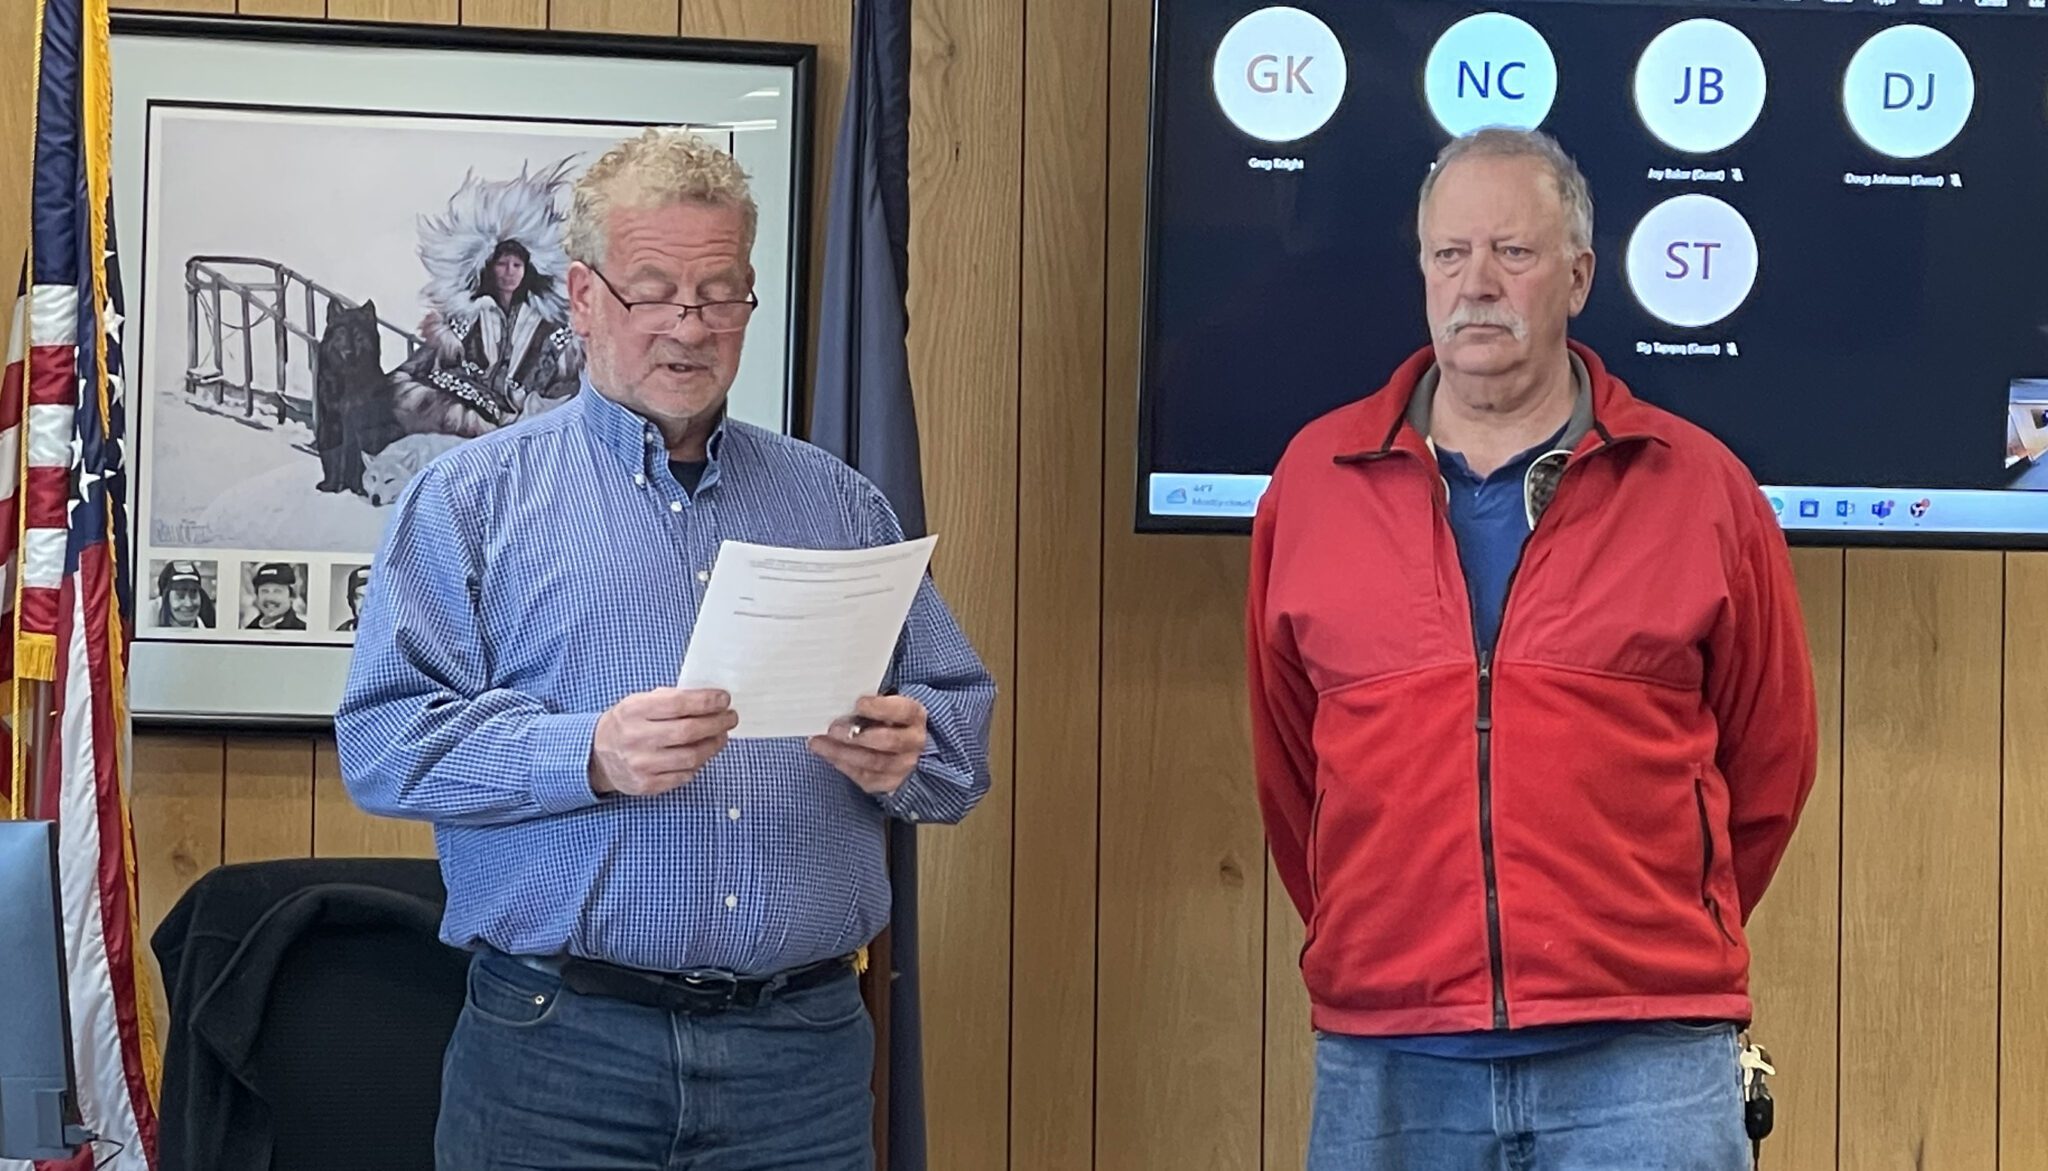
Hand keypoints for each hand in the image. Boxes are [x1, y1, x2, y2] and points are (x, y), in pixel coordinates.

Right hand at [588, 688, 736, 796]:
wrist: (598, 755)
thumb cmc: (627, 723)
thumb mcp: (639, 702)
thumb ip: (669, 699)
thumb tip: (710, 698)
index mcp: (634, 711)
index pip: (678, 704)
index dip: (706, 701)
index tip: (724, 698)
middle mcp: (636, 738)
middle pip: (688, 731)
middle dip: (717, 723)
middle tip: (730, 718)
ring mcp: (641, 764)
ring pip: (691, 756)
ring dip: (713, 745)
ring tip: (721, 736)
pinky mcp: (646, 785)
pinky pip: (684, 775)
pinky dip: (697, 764)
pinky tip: (701, 754)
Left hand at [808, 694, 926, 796]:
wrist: (902, 748)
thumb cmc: (886, 719)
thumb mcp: (886, 705)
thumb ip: (870, 703)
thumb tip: (840, 701)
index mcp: (914, 716)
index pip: (902, 711)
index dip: (880, 708)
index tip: (858, 703)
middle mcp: (914, 743)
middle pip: (888, 741)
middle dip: (857, 735)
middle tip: (832, 728)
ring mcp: (903, 766)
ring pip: (873, 762)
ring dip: (842, 752)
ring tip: (819, 743)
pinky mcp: (888, 782)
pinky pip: (864, 776)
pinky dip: (842, 764)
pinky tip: (827, 754)